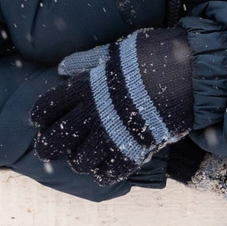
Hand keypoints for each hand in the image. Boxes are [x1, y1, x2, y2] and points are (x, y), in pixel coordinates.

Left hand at [28, 28, 192, 184]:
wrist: (188, 72)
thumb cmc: (153, 55)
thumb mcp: (115, 51)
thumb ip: (88, 61)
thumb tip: (63, 67)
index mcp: (85, 87)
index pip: (49, 106)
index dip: (40, 115)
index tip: (38, 120)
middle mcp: (92, 114)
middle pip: (57, 139)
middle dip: (47, 146)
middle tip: (45, 150)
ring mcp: (112, 136)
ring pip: (80, 160)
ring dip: (78, 160)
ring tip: (81, 158)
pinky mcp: (133, 152)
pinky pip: (109, 174)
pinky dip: (104, 174)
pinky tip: (104, 171)